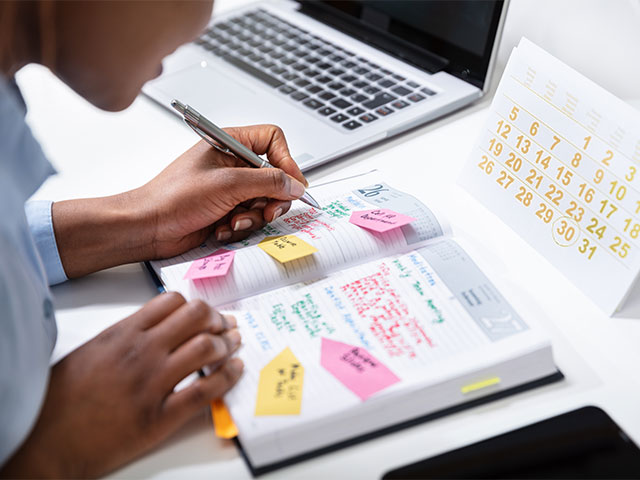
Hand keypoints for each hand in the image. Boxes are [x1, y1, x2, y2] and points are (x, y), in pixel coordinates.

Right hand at [1, 293, 242, 477]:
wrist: (47, 442)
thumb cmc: (62, 398)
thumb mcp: (92, 351)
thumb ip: (125, 335)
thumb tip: (157, 327)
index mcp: (123, 333)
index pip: (172, 301)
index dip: (196, 305)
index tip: (206, 314)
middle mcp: (141, 352)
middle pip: (196, 317)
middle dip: (217, 319)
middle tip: (225, 327)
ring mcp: (152, 383)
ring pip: (206, 348)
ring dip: (227, 345)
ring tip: (233, 347)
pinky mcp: (160, 417)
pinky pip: (206, 390)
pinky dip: (227, 378)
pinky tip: (235, 371)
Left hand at [52, 124, 308, 277]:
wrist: (149, 227)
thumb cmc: (173, 197)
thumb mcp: (228, 184)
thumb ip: (267, 182)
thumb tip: (294, 184)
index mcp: (230, 144)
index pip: (272, 140)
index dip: (286, 160)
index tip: (292, 183)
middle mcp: (232, 164)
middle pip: (274, 176)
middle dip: (272, 198)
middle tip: (266, 211)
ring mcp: (230, 188)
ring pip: (264, 201)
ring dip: (252, 217)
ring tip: (233, 221)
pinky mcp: (226, 209)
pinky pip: (249, 218)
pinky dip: (240, 226)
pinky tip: (221, 228)